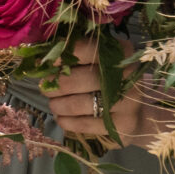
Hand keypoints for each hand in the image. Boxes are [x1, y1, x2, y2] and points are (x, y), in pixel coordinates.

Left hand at [41, 37, 174, 145]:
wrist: (133, 112)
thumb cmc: (107, 80)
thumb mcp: (97, 62)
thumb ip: (75, 56)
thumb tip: (41, 55)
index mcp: (121, 52)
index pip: (87, 49)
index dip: (61, 56)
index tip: (45, 62)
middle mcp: (128, 75)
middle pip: (78, 79)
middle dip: (55, 85)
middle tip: (45, 87)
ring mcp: (128, 101)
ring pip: (77, 103)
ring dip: (57, 104)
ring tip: (54, 103)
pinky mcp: (122, 124)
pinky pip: (83, 124)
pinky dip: (65, 120)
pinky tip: (62, 117)